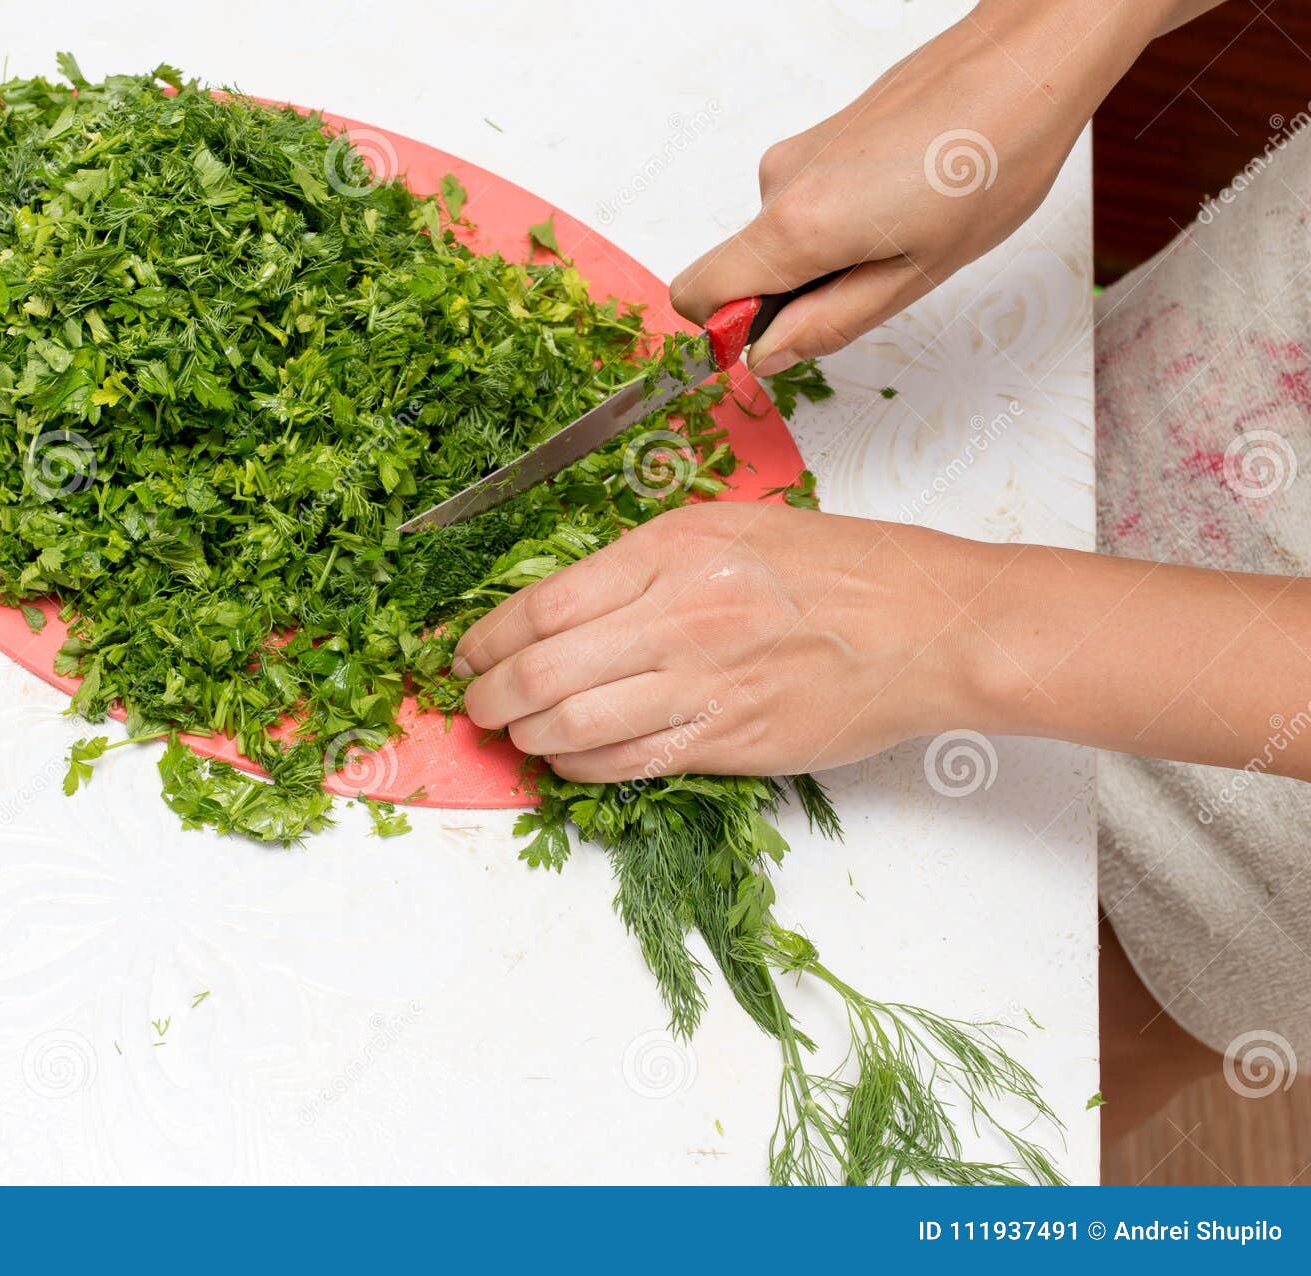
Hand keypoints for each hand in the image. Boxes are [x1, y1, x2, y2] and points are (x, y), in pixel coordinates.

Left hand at [453, 502, 991, 780]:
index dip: (486, 638)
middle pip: (542, 670)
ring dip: (527, 736)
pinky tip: (566, 760)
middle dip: (489, 696)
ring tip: (515, 734)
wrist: (926, 623)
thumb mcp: (730, 529)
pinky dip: (579, 766)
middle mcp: (677, 616)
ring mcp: (702, 683)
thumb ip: (646, 563)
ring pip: (574, 724)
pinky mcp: (728, 740)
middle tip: (475, 705)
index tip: (466, 653)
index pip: (543, 603)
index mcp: (672, 551)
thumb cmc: (839, 569)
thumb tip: (568, 606)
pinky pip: (628, 763)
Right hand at [669, 0, 1177, 374]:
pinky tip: (901, 206)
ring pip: (778, 240)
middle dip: (793, 296)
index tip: (778, 338)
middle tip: (875, 282)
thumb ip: (829, 322)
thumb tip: (768, 355)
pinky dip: (837, 222)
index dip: (724, 331)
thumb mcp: (914, 276)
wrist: (1021, 68)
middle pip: (740, 272)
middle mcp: (780, 185)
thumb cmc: (988, 165)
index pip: (697, 295)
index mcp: (797, 227)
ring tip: (903, 235)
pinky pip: (801, 206)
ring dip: (824, 257)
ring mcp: (795, 156)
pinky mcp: (815, 139)